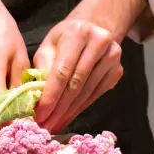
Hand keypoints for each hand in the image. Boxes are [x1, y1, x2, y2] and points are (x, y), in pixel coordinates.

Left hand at [33, 18, 122, 134]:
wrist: (94, 26)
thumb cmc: (65, 37)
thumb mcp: (49, 45)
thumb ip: (42, 67)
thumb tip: (36, 98)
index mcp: (77, 32)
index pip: (62, 71)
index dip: (50, 96)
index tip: (39, 114)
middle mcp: (99, 43)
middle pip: (75, 84)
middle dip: (58, 109)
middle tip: (44, 126)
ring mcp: (112, 57)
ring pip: (86, 93)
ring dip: (68, 113)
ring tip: (53, 125)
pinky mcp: (117, 71)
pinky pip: (95, 95)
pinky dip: (79, 109)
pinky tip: (67, 118)